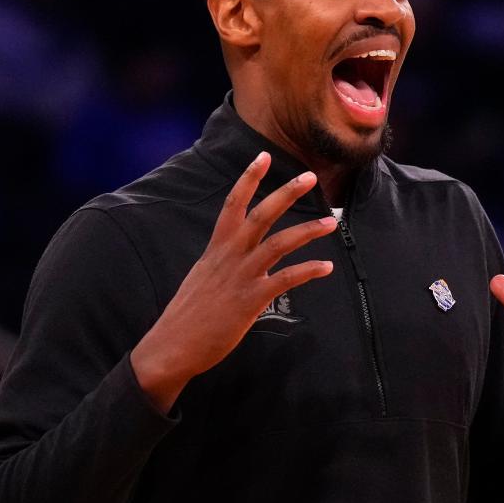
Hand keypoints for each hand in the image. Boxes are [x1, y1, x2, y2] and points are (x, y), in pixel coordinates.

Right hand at [130, 152, 336, 411]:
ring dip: (308, 230)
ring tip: (331, 223)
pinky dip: (309, 270)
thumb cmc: (187, 315)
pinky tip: (327, 267)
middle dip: (286, 193)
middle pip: (261, 215)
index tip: (263, 156)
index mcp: (216, 249)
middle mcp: (229, 256)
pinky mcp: (251, 300)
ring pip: (279, 243)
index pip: (232, 204)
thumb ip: (222, 263)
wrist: (172, 346)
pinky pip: (286, 279)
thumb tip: (236, 257)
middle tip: (310, 176)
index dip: (248, 179)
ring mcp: (241, 277)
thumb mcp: (202, 278)